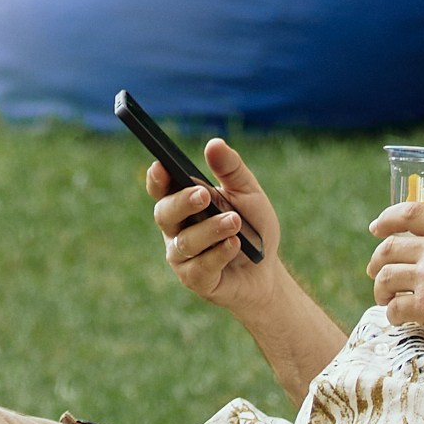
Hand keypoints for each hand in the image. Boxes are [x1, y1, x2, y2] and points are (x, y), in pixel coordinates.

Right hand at [147, 137, 278, 304]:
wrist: (267, 272)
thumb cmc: (253, 228)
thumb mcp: (248, 194)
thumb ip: (231, 169)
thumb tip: (214, 143)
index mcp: (183, 203)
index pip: (161, 188)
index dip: (156, 179)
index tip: (161, 165)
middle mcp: (176, 229)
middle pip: (164, 213)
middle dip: (183, 203)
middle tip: (204, 194)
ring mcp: (182, 257)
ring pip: (186, 242)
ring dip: (211, 229)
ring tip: (235, 221)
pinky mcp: (195, 280)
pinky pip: (200, 267)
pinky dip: (219, 254)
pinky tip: (235, 245)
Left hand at [366, 200, 423, 354]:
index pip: (412, 212)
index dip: (388, 218)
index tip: (376, 227)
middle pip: (390, 247)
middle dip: (376, 260)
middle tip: (374, 271)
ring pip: (385, 276)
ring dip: (380, 289)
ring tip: (385, 298)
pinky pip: (394, 307)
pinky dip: (391, 314)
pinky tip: (397, 318)